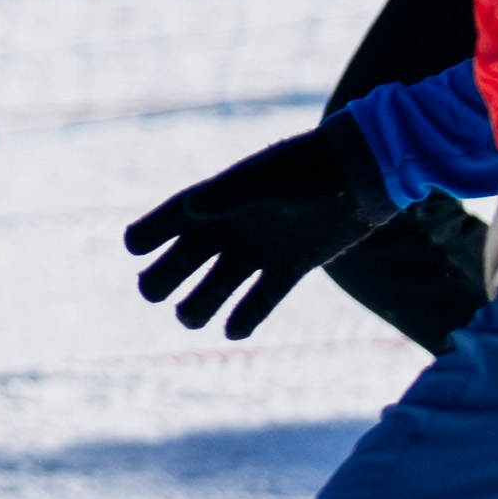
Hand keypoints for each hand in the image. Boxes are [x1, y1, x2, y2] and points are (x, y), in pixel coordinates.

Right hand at [121, 122, 401, 340]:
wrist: (365, 174)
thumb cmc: (311, 168)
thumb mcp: (267, 178)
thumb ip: (230, 194)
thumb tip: (191, 209)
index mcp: (224, 197)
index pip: (176, 217)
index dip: (152, 231)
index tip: (132, 248)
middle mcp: (238, 223)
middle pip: (191, 255)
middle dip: (167, 274)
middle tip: (150, 293)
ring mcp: (265, 245)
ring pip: (222, 280)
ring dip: (203, 300)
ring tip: (188, 318)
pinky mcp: (294, 264)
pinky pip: (263, 295)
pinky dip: (248, 313)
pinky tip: (232, 331)